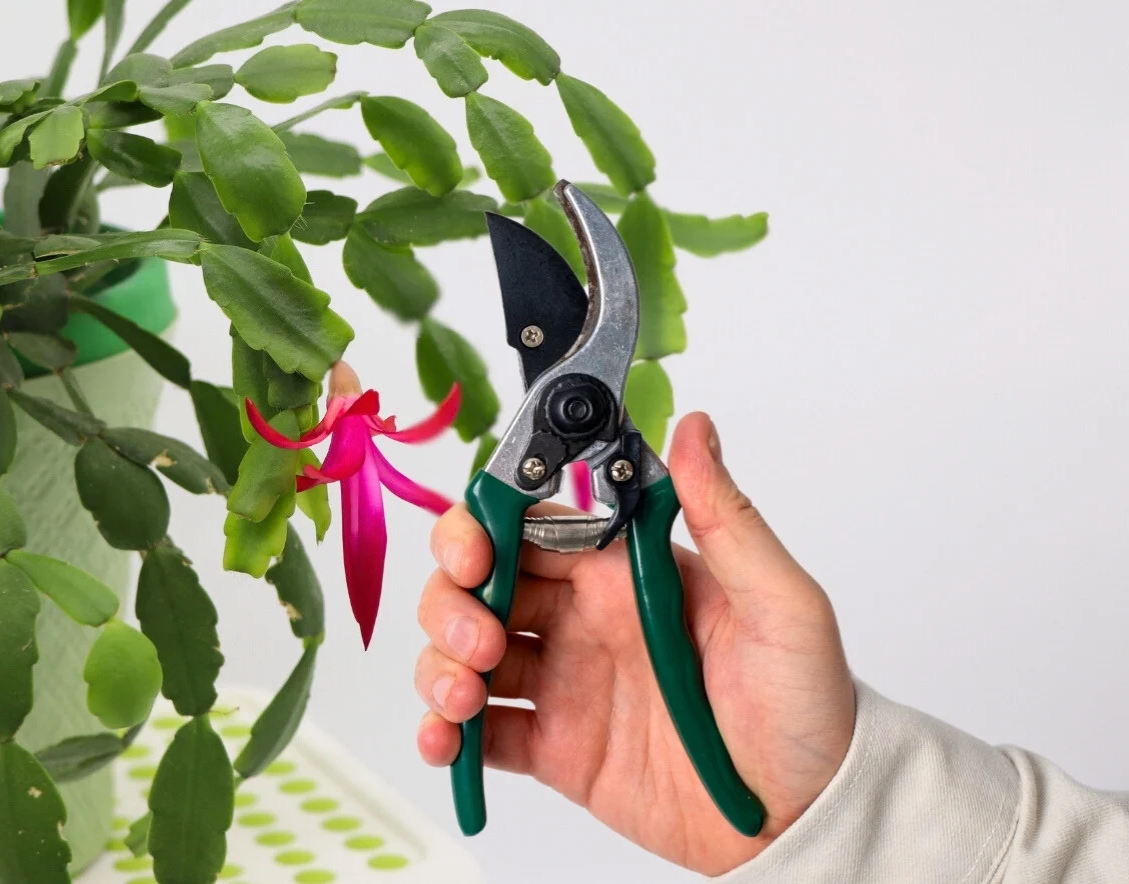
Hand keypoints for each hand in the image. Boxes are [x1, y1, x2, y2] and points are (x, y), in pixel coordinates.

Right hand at [414, 412, 855, 874]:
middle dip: (453, 602)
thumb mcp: (782, 606)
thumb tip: (695, 428)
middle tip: (481, 639)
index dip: (483, 528)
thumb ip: (728, 519)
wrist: (805, 818)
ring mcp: (562, 684)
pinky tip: (448, 744)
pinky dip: (443, 735)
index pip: (527, 525)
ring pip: (463, 653)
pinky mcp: (553, 749)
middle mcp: (582, 620)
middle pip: (478, 584)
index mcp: (622, 573)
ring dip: (441, 666)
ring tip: (466, 699)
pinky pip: (478, 733)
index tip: (475, 553)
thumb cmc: (806, 706)